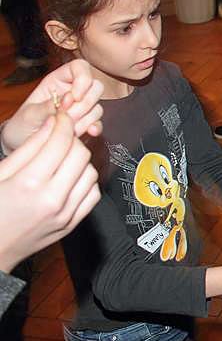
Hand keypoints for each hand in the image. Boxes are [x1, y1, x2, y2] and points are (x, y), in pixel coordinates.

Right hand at [0, 112, 100, 272]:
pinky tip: (68, 179)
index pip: (61, 142)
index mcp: (29, 183)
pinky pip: (93, 193)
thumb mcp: (0, 173)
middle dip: (71, 140)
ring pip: (91, 172)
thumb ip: (28, 147)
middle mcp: (52, 199)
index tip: (60, 117)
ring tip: (60, 160)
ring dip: (79, 161)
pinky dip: (85, 181)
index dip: (63, 123)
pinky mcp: (72, 223)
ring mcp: (66, 214)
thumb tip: (51, 123)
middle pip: (80, 154)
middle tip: (58, 138)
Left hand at [1, 59, 103, 154]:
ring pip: (98, 106)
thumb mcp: (29, 114)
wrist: (22, 144)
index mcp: (57, 80)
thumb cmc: (22, 125)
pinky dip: (95, 128)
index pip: (80, 67)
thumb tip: (68, 98)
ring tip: (66, 128)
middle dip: (84, 104)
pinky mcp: (86, 123)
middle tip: (66, 117)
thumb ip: (48, 105)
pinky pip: (99, 122)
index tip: (75, 97)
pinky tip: (88, 132)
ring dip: (85, 119)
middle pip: (95, 86)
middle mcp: (73, 91)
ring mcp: (82, 107)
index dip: (83, 78)